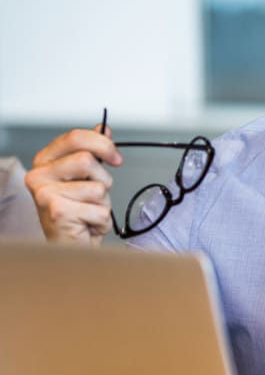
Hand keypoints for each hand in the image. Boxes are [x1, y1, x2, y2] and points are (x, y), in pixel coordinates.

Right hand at [24, 124, 122, 243]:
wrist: (71, 246)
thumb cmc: (78, 211)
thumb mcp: (87, 176)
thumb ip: (94, 151)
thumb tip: (103, 128)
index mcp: (45, 161)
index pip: (75, 137)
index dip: (103, 144)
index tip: (115, 158)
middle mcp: (38, 175)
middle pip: (88, 159)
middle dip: (103, 179)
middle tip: (96, 194)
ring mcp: (45, 194)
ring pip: (98, 186)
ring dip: (103, 202)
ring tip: (88, 210)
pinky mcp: (57, 212)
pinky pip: (100, 208)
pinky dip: (102, 220)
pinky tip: (87, 224)